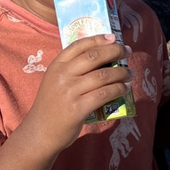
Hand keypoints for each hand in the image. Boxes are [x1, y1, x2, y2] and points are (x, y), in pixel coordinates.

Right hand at [25, 34, 134, 153]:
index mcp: (56, 66)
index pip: (79, 45)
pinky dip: (118, 89)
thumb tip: (103, 59)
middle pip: (94, 57)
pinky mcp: (78, 108)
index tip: (113, 37)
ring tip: (130, 73)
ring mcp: (70, 92)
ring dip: (121, 72)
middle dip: (115, 51)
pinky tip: (124, 88)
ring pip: (103, 76)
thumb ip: (72, 70)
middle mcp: (62, 75)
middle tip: (127, 51)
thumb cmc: (52, 106)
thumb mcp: (55, 81)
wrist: (40, 132)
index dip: (98, 39)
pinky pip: (104, 94)